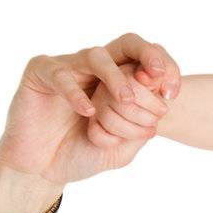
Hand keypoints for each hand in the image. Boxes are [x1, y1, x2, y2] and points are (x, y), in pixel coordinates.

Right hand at [0, 34, 179, 185]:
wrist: (42, 170)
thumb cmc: (82, 155)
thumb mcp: (121, 149)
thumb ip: (141, 129)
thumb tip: (162, 108)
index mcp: (118, 80)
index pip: (146, 61)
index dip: (164, 69)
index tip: (172, 94)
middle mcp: (95, 68)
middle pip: (126, 43)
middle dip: (147, 54)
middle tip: (158, 76)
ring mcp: (68, 67)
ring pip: (96, 55)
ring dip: (114, 75)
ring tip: (125, 98)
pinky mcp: (40, 73)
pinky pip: (60, 74)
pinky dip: (75, 92)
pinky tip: (88, 112)